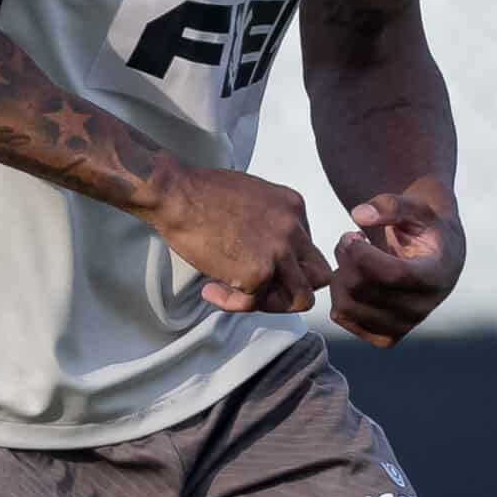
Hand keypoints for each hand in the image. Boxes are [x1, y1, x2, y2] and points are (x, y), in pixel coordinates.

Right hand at [147, 162, 332, 314]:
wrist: (176, 193)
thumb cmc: (202, 193)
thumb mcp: (253, 197)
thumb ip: (270, 223)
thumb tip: (265, 250)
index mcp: (294, 208)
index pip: (308, 250)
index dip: (286, 265)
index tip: (257, 264)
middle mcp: (294, 228)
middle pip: (319, 276)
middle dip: (292, 288)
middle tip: (260, 288)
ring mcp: (280, 251)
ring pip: (301, 298)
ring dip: (270, 303)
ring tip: (240, 295)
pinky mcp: (259, 272)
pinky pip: (255, 304)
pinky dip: (231, 303)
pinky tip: (210, 289)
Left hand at [328, 183, 464, 347]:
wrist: (437, 259)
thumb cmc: (424, 228)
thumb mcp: (416, 207)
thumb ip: (391, 205)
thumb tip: (358, 214)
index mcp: (435, 277)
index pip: (392, 274)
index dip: (362, 253)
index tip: (353, 234)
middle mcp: (422, 309)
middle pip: (362, 288)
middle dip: (346, 258)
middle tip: (350, 239)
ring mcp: (403, 327)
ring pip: (347, 305)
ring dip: (339, 275)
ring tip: (352, 257)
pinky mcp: (384, 337)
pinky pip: (343, 317)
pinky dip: (339, 294)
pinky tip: (354, 277)